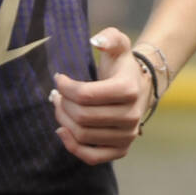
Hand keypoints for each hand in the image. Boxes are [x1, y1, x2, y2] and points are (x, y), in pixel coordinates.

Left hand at [49, 28, 151, 166]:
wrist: (139, 88)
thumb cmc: (121, 66)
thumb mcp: (118, 45)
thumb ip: (109, 37)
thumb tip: (96, 40)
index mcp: (129, 89)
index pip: (85, 95)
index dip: (65, 87)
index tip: (58, 79)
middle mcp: (131, 116)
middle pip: (81, 116)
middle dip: (62, 104)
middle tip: (56, 95)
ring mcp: (128, 136)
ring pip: (82, 135)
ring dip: (63, 121)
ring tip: (60, 107)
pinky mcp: (121, 150)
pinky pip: (92, 157)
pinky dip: (72, 146)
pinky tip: (63, 130)